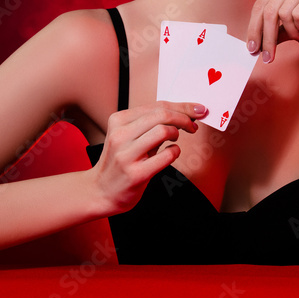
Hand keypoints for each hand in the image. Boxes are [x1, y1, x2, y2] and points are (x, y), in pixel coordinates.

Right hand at [90, 101, 206, 212]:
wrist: (101, 191)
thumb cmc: (120, 161)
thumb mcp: (129, 137)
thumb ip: (150, 124)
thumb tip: (184, 112)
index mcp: (118, 120)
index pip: (156, 106)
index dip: (181, 106)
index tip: (197, 110)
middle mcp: (120, 135)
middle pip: (161, 115)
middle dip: (184, 117)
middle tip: (193, 126)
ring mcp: (126, 155)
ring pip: (163, 131)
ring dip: (177, 133)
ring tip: (176, 140)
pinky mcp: (136, 174)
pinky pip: (166, 156)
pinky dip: (175, 152)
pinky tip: (172, 153)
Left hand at [247, 0, 298, 62]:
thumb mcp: (293, 26)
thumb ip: (275, 30)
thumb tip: (255, 44)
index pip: (261, 4)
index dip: (254, 28)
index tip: (252, 49)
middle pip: (268, 9)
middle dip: (266, 37)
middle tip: (267, 57)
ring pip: (282, 13)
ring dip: (290, 33)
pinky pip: (298, 13)